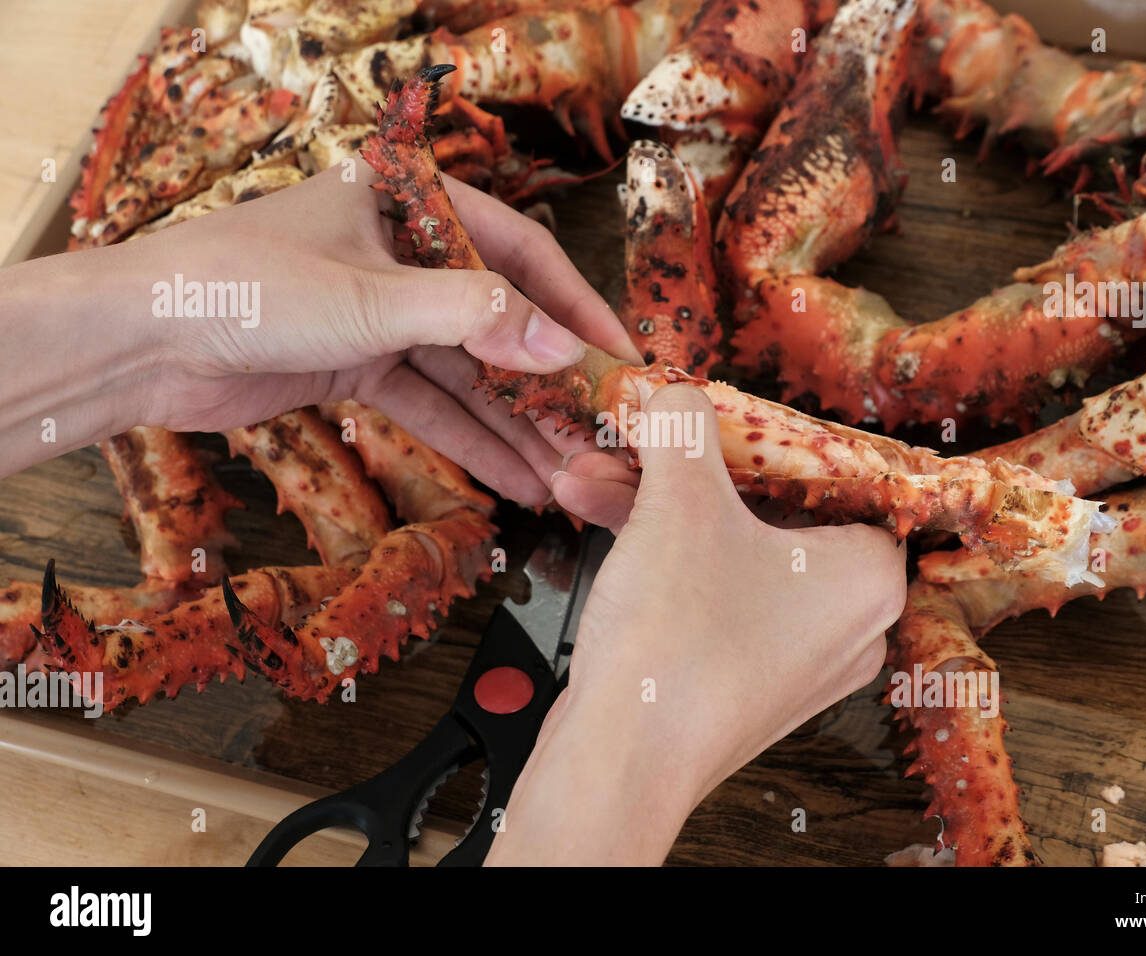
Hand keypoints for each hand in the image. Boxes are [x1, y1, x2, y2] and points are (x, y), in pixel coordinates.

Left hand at [0, 166, 638, 502]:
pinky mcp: (359, 364)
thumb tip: (563, 348)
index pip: (522, 254)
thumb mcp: (373, 298)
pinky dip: (469, 437)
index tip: (619, 358)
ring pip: (468, 372)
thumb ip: (475, 319)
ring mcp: (382, 313)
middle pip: (500, 321)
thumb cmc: (244, 286)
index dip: (575, 308)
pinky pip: (430, 402)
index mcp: (413, 204)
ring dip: (516, 423)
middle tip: (601, 432)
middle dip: (548, 382)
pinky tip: (517, 476)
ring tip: (571, 472)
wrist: (142, 342)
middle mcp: (405, 255)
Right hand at [485, 385, 906, 864]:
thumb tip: (678, 392)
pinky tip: (599, 519)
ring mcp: (794, 657)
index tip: (724, 415)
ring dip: (657, 508)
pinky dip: (662, 555)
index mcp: (869, 576)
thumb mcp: (680, 502)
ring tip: (595, 479)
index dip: (770, 436)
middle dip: (685, 470)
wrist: (620, 762)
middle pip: (769, 508)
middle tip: (641, 442)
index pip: (837, 473)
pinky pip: (711, 591)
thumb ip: (685, 426)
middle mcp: (847, 622)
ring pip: (729, 548)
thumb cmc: (677, 647)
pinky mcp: (744, 680)